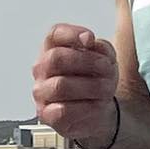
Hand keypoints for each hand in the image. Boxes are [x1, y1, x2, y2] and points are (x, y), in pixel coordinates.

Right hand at [33, 25, 116, 142]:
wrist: (99, 113)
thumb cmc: (97, 82)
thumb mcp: (106, 60)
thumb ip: (99, 47)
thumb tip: (89, 42)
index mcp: (53, 49)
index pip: (54, 34)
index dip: (72, 34)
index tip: (90, 39)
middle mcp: (42, 69)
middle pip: (56, 58)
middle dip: (86, 61)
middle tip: (107, 68)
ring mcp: (42, 92)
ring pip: (60, 85)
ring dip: (91, 86)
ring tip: (107, 89)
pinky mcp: (46, 115)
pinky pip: (62, 110)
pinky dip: (86, 107)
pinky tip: (98, 104)